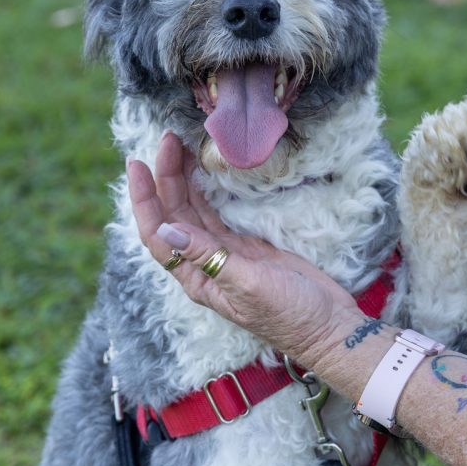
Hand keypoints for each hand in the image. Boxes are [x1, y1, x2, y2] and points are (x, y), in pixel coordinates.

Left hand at [127, 133, 360, 365]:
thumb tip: (168, 229)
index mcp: (198, 278)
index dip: (144, 200)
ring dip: (181, 182)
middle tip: (166, 140)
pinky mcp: (248, 248)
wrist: (327, 325)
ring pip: (194, 212)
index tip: (139, 164)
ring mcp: (226, 255)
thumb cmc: (290, 315)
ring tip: (177, 148)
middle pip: (173, 216)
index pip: (158, 234)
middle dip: (164, 179)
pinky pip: (217, 215)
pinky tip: (202, 174)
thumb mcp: (248, 285)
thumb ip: (209, 257)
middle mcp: (205, 265)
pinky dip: (206, 192)